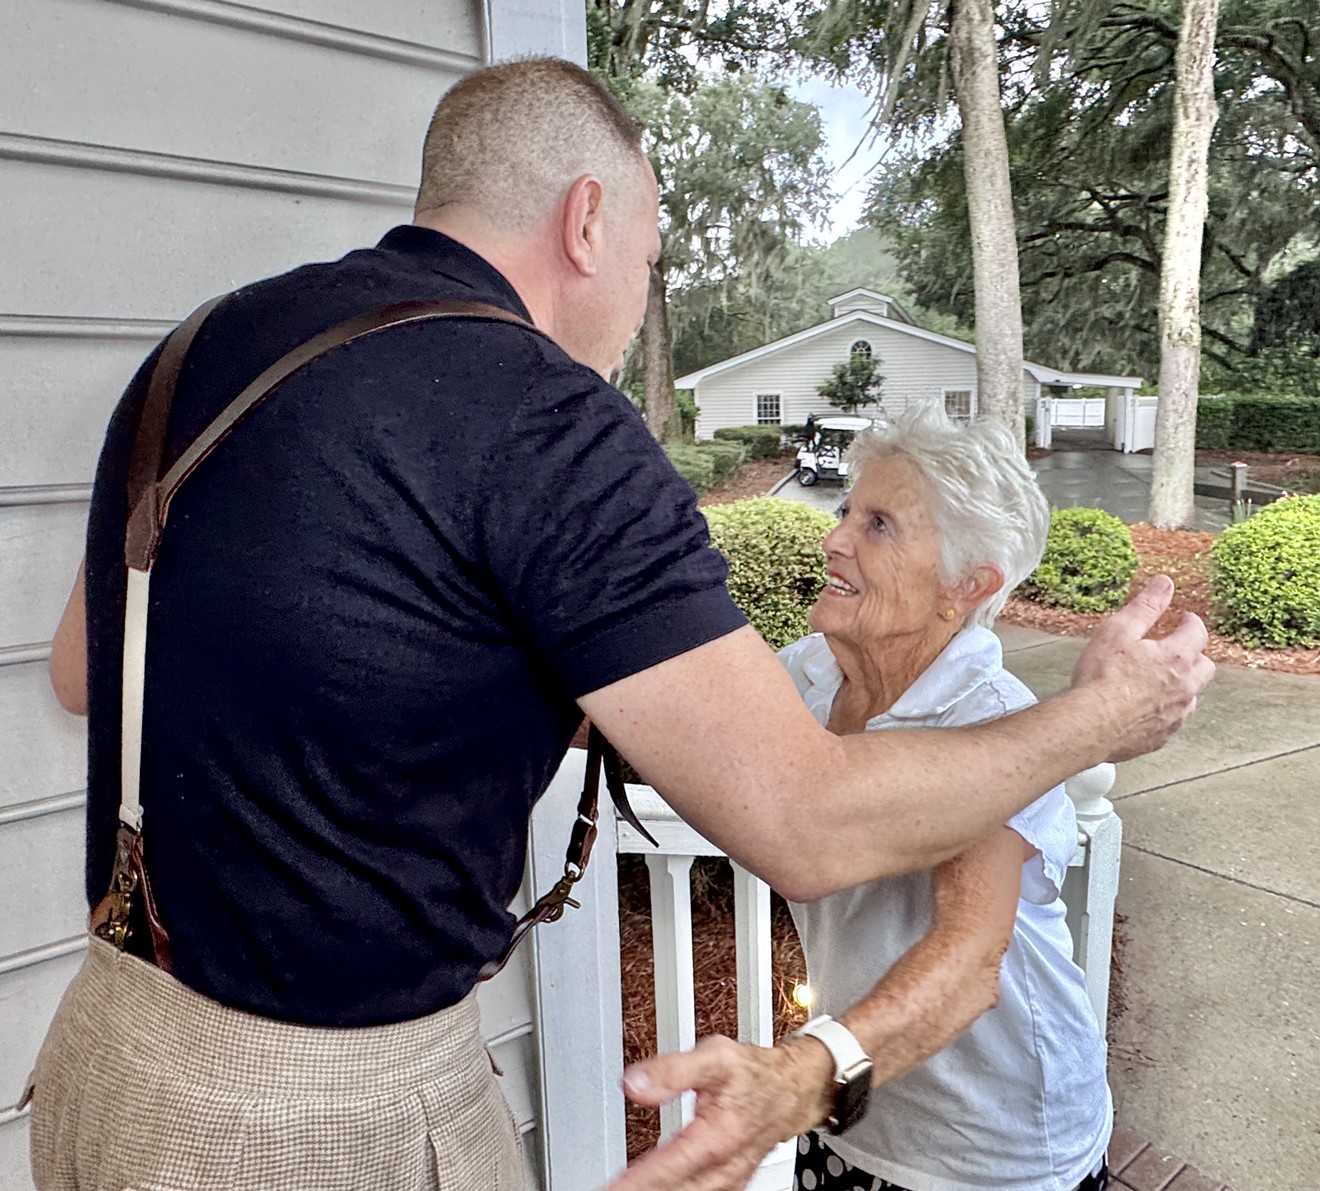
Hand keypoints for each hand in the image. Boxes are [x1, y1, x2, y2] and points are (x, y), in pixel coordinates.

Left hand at [604, 1034, 832, 1190]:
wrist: (791, 1089)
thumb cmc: (754, 1072)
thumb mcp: (714, 1057)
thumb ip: (671, 1070)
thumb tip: (633, 1083)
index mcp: (717, 1136)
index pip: (667, 1167)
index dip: (634, 1181)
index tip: (609, 1186)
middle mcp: (724, 1165)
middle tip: (610, 1190)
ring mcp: (728, 1179)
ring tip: (625, 1190)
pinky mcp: (729, 1182)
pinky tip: (658, 1188)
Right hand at [1071, 575, 1213, 761]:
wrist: (1091, 724)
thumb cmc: (1102, 677)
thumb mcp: (1119, 630)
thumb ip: (1145, 606)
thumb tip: (1164, 584)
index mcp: (1177, 657)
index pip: (1197, 633)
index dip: (1191, 623)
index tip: (1185, 619)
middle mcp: (1185, 687)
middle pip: (1205, 668)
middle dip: (1195, 656)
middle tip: (1179, 650)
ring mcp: (1175, 715)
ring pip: (1191, 696)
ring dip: (1182, 686)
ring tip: (1161, 681)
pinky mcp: (1161, 736)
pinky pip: (1172, 721)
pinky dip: (1165, 711)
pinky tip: (1145, 708)